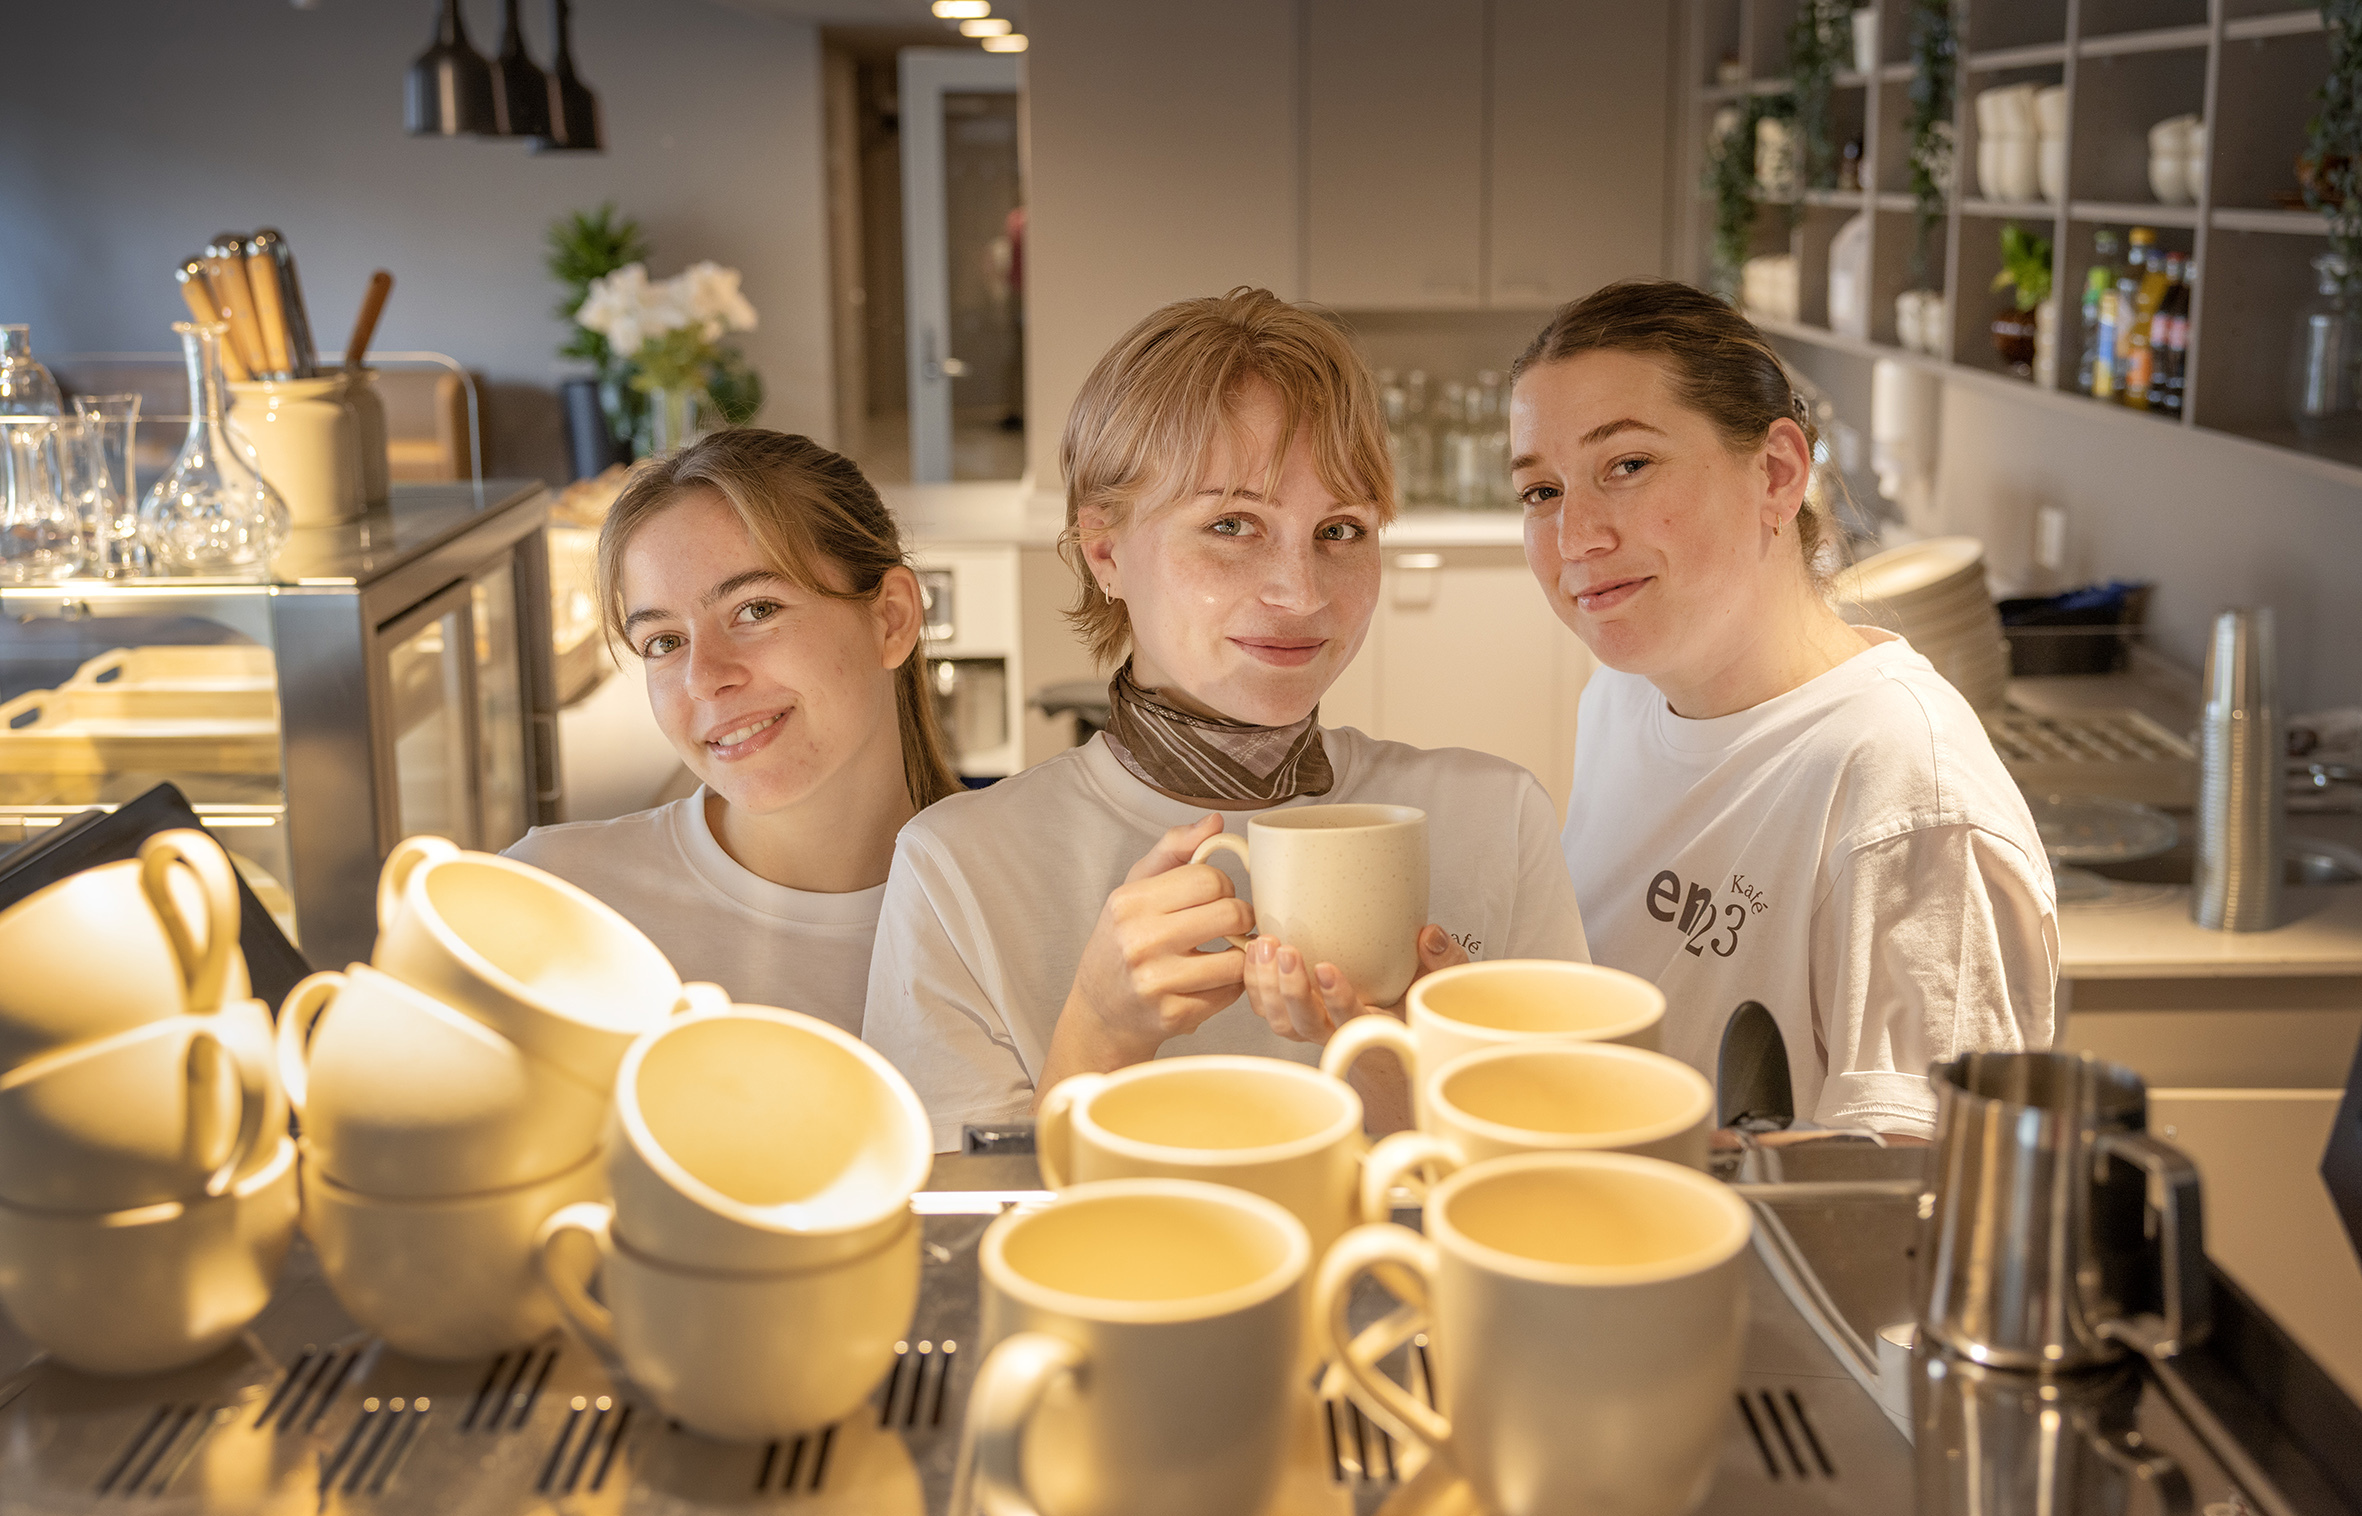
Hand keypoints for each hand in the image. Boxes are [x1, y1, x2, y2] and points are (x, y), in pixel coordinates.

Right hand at [1058, 815, 1251, 1065]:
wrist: (1100, 1012)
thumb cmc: (1122, 944)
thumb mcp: (1135, 890)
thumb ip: (1172, 850)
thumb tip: (1214, 823)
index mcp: (1130, 902)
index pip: (1209, 878)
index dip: (1224, 886)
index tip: (1217, 897)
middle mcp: (1140, 940)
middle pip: (1230, 913)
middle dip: (1240, 917)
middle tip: (1230, 924)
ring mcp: (1157, 981)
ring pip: (1237, 958)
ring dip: (1240, 954)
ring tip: (1225, 952)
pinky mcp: (1174, 1014)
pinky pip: (1231, 992)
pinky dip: (1231, 985)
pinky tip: (1213, 980)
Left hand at [1243, 924, 1469, 1044]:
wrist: (1390, 1023)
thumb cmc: (1412, 998)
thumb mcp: (1437, 980)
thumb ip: (1443, 959)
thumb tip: (1430, 935)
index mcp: (1375, 1024)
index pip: (1353, 1021)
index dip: (1338, 999)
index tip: (1327, 969)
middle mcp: (1338, 1030)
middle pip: (1305, 1024)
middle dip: (1291, 989)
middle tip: (1288, 951)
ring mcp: (1311, 1025)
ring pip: (1280, 1020)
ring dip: (1266, 984)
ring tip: (1265, 944)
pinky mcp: (1291, 1013)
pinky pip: (1264, 1008)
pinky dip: (1253, 981)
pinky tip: (1254, 950)